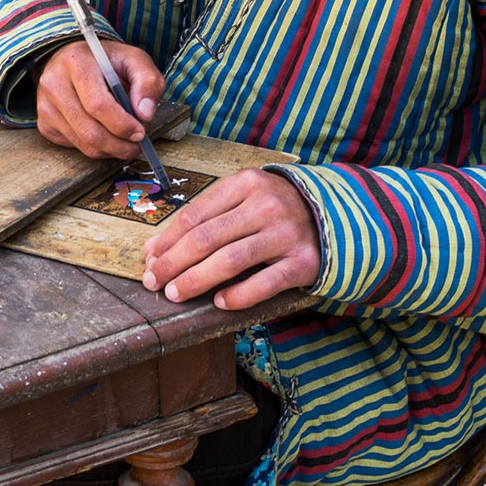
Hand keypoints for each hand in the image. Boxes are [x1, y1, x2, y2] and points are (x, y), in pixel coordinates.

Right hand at [35, 38, 166, 160]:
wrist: (75, 60)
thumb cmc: (108, 62)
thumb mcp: (135, 60)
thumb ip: (147, 82)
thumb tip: (145, 114)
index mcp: (77, 62)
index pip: (97, 104)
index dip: (121, 124)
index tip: (140, 133)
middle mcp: (54, 83)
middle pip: (88, 129)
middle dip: (118, 145)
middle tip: (136, 147)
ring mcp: (45, 105)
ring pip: (81, 142)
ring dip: (109, 150)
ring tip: (126, 144)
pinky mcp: (44, 123)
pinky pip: (73, 146)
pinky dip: (94, 148)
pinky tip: (105, 136)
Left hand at [141, 169, 320, 310]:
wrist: (335, 217)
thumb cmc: (276, 211)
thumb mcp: (242, 200)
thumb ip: (203, 219)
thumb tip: (154, 249)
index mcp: (246, 184)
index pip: (195, 215)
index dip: (167, 241)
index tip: (150, 261)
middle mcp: (266, 205)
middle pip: (207, 238)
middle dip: (174, 263)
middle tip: (155, 282)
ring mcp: (286, 234)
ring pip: (230, 260)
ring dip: (197, 280)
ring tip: (176, 293)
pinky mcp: (303, 262)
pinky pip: (264, 283)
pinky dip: (238, 295)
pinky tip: (219, 302)